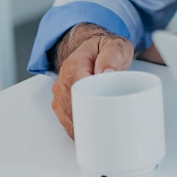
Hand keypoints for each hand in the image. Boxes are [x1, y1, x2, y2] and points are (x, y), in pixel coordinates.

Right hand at [50, 24, 133, 138]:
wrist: (95, 50)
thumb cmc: (105, 50)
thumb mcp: (115, 46)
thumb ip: (112, 56)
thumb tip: (107, 73)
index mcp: (74, 66)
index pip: (77, 91)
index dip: (91, 105)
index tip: (106, 113)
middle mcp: (63, 82)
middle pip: (73, 111)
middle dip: (92, 120)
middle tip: (112, 122)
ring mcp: (60, 95)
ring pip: (69, 121)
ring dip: (86, 126)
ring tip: (106, 125)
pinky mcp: (62, 106)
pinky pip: (68, 124)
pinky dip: (81, 129)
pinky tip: (94, 130)